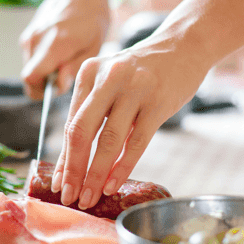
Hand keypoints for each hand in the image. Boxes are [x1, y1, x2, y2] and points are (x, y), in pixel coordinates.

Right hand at [20, 0, 110, 98]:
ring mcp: (29, 36)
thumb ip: (74, 68)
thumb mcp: (94, 46)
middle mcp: (36, 40)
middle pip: (29, 77)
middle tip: (67, 72)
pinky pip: (32, 57)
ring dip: (46, 70)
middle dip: (46, 82)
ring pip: (31, 68)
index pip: (30, 78)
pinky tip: (60, 49)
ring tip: (67, 57)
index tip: (59, 88)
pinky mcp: (28, 34)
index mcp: (54, 44)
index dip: (41, 91)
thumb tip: (58, 87)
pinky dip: (43, 60)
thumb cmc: (93, 18)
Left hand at [51, 30, 208, 209]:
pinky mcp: (157, 102)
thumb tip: (73, 160)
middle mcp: (107, 79)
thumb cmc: (143, 71)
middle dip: (74, 170)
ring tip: (90, 197)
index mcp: (89, 74)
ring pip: (109, 141)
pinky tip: (112, 184)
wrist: (184, 46)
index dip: (64, 157)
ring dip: (96, 174)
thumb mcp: (110, 80)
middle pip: (82, 132)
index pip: (71, 124)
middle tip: (70, 196)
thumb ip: (92, 110)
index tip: (59, 183)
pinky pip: (136, 143)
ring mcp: (134, 90)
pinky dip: (122, 167)